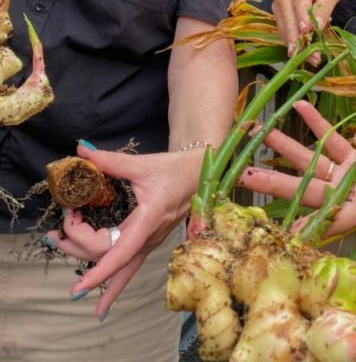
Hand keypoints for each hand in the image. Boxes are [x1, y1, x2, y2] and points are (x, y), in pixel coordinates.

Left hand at [46, 142, 202, 318]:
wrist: (199, 174)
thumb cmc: (174, 169)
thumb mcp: (142, 165)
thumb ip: (110, 161)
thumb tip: (82, 151)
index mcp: (148, 221)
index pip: (120, 253)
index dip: (100, 272)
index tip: (79, 286)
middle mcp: (148, 238)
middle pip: (107, 256)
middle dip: (76, 247)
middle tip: (54, 234)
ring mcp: (149, 243)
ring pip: (115, 265)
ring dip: (87, 262)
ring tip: (60, 246)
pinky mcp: (148, 242)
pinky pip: (127, 268)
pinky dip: (112, 284)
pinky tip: (101, 305)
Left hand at [239, 101, 355, 236]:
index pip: (331, 218)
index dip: (304, 224)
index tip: (274, 229)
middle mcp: (355, 193)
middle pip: (311, 189)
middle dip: (279, 182)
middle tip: (246, 175)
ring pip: (316, 162)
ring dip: (290, 147)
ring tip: (262, 132)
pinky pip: (335, 141)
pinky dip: (318, 124)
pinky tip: (299, 109)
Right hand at [272, 0, 341, 54]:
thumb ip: (325, 6)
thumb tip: (317, 26)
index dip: (302, 16)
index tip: (307, 31)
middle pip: (288, 16)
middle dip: (299, 37)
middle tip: (310, 54)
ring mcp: (277, 2)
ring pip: (284, 26)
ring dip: (296, 44)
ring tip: (311, 58)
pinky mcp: (277, 14)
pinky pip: (283, 31)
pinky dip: (293, 44)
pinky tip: (303, 54)